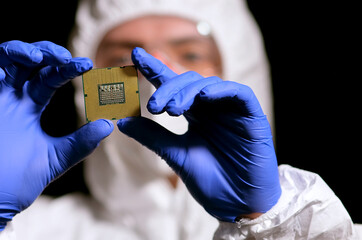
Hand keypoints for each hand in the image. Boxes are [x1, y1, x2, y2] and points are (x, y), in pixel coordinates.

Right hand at [0, 41, 112, 231]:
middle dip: (43, 51)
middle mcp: (11, 97)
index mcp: (31, 105)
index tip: (87, 65)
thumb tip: (108, 124)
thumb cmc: (23, 179)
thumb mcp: (58, 157)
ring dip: (15, 51)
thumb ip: (82, 141)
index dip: (66, 67)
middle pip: (25, 60)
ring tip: (36, 57)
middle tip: (63, 56)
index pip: (49, 76)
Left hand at [117, 47, 280, 221]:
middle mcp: (212, 108)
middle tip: (153, 106)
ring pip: (210, 84)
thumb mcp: (176, 156)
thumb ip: (152, 137)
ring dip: (188, 91)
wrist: (238, 205)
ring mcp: (231, 111)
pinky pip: (239, 93)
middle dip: (168, 88)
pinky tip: (204, 97)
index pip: (174, 86)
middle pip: (188, 82)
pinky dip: (221, 91)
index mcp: (195, 115)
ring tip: (172, 109)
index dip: (155, 69)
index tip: (135, 55)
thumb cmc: (211, 181)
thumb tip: (122, 122)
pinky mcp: (252, 116)